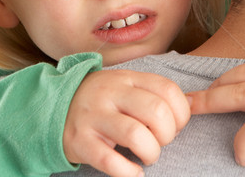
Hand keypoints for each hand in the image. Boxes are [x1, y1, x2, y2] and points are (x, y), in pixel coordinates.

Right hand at [63, 69, 189, 176]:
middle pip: (156, 112)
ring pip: (136, 136)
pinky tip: (133, 171)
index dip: (181, 113)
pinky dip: (129, 172)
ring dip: (151, 153)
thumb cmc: (101, 100)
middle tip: (160, 141)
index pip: (168, 90)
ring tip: (147, 156)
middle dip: (168, 134)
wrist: (52, 107)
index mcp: (127, 78)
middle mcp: (111, 94)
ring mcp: (94, 117)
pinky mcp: (80, 141)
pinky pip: (111, 161)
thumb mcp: (124, 85)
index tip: (175, 125)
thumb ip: (154, 91)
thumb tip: (191, 103)